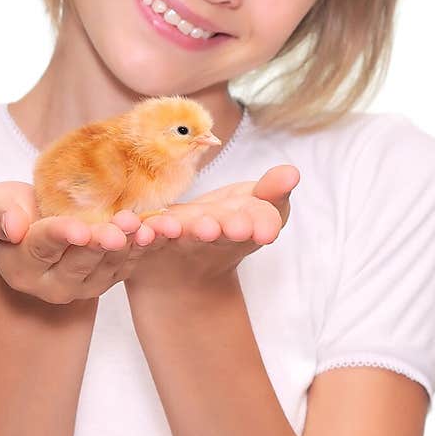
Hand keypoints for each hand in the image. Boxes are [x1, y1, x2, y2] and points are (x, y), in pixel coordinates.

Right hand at [0, 181, 156, 304]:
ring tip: (142, 226)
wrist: (36, 224)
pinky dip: (145, 247)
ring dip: (128, 246)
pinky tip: (159, 231)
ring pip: (109, 266)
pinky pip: (130, 263)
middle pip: (80, 263)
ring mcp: (85, 285)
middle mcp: (54, 284)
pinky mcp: (110, 277)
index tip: (79, 229)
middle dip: (100, 244)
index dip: (61, 236)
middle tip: (118, 229)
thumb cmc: (11, 210)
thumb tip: (13, 228)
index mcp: (22, 266)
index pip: (42, 249)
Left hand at [124, 164, 299, 294]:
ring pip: (185, 235)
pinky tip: (142, 226)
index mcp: (246, 225)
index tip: (265, 230)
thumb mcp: (256, 204)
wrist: (183, 262)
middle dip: (225, 229)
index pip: (258, 223)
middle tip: (228, 228)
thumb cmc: (229, 220)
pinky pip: (150, 235)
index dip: (261, 226)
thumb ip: (272, 190)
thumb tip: (292, 173)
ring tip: (179, 225)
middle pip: (223, 232)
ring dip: (184, 230)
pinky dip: (147, 230)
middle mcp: (216, 237)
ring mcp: (183, 242)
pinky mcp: (154, 242)